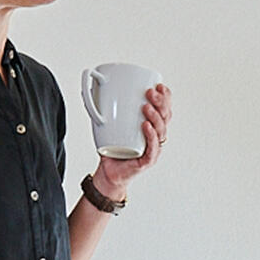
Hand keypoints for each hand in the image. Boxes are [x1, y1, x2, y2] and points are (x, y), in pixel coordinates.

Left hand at [91, 83, 171, 200]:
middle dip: (160, 103)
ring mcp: (153, 149)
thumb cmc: (112, 148)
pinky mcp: (146, 161)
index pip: (164, 110)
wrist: (108, 173)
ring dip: (155, 117)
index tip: (159, 85)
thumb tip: (93, 88)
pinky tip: (146, 126)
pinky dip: (150, 136)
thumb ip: (105, 108)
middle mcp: (155, 137)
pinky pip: (152, 148)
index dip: (165, 97)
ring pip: (161, 131)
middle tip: (150, 92)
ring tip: (145, 107)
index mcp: (152, 127)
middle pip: (165, 118)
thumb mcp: (109, 124)